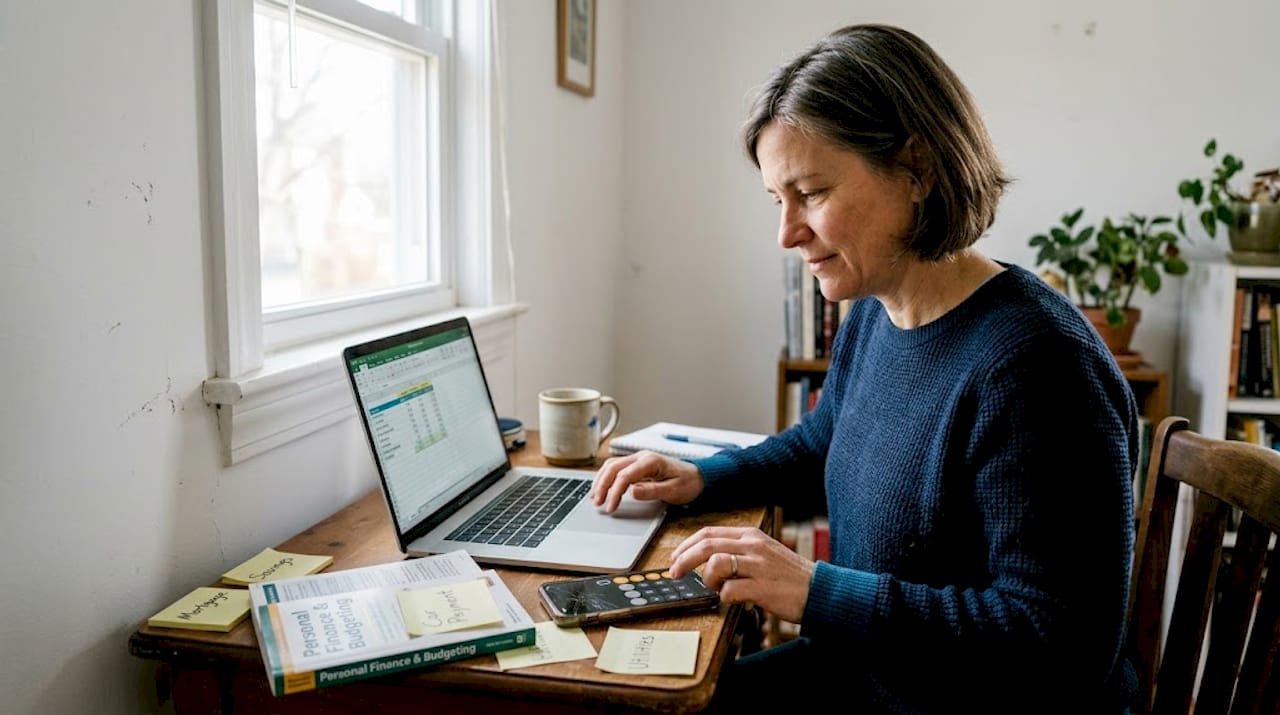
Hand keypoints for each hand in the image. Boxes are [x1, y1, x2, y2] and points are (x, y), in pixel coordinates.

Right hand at [589, 450, 704, 512]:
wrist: (698, 477)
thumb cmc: (688, 483)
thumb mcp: (673, 490)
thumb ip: (652, 491)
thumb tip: (631, 491)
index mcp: (650, 461)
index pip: (624, 475)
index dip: (614, 492)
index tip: (610, 507)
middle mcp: (641, 456)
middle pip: (613, 467)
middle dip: (602, 485)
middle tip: (597, 503)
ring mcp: (638, 459)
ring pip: (612, 465)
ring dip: (601, 480)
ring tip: (595, 497)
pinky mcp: (637, 464)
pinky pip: (616, 468)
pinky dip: (607, 477)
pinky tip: (603, 488)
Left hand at [669, 526, 814, 623]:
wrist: (819, 590)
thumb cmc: (789, 576)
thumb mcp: (764, 553)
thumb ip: (738, 552)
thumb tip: (707, 561)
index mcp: (751, 536)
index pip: (709, 533)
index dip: (686, 545)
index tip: (675, 558)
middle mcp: (753, 546)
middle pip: (706, 545)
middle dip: (684, 559)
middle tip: (675, 573)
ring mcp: (758, 566)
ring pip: (715, 564)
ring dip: (708, 579)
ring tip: (717, 589)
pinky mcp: (763, 587)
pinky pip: (730, 590)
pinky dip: (725, 597)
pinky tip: (734, 599)